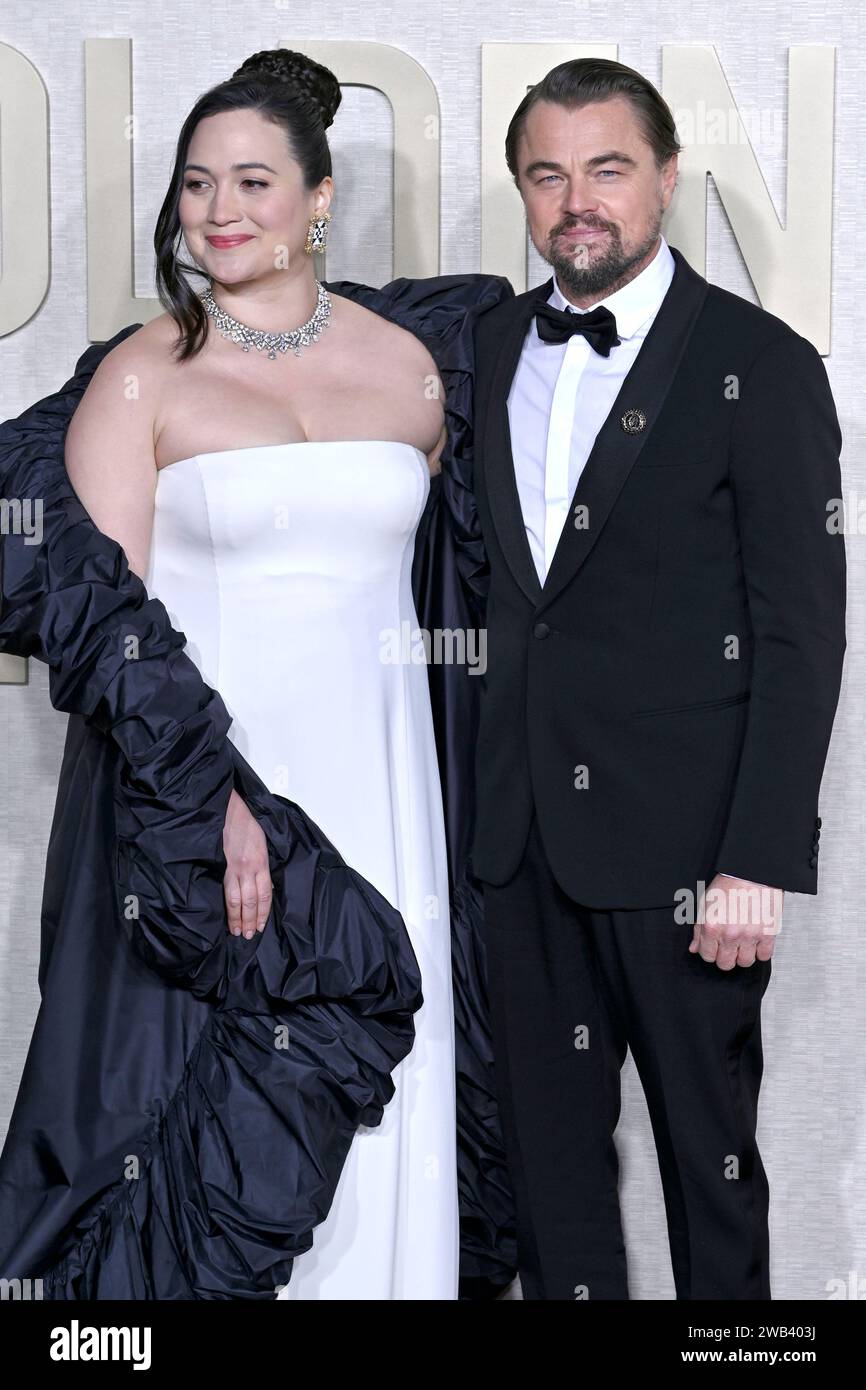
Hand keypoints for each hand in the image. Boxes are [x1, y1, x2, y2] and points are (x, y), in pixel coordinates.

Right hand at [222, 788, 272, 938]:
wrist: (228, 808)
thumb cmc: (247, 821)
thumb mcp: (263, 842)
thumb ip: (262, 864)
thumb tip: (263, 884)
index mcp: (261, 862)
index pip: (265, 895)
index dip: (263, 913)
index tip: (260, 926)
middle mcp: (249, 868)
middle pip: (251, 902)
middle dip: (250, 921)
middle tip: (248, 936)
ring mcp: (233, 868)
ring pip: (237, 900)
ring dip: (237, 918)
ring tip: (236, 931)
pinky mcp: (221, 865)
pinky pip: (225, 889)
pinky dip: (226, 906)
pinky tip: (225, 915)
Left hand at [690, 873, 782, 969]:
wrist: (752, 874)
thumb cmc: (729, 885)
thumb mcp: (705, 904)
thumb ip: (698, 929)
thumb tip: (695, 947)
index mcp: (712, 926)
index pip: (707, 956)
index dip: (710, 952)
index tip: (714, 948)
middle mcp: (730, 934)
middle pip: (725, 964)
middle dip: (725, 957)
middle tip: (728, 947)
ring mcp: (749, 935)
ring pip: (744, 962)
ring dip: (743, 955)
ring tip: (743, 943)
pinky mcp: (767, 934)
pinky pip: (764, 956)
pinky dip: (761, 951)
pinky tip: (756, 942)